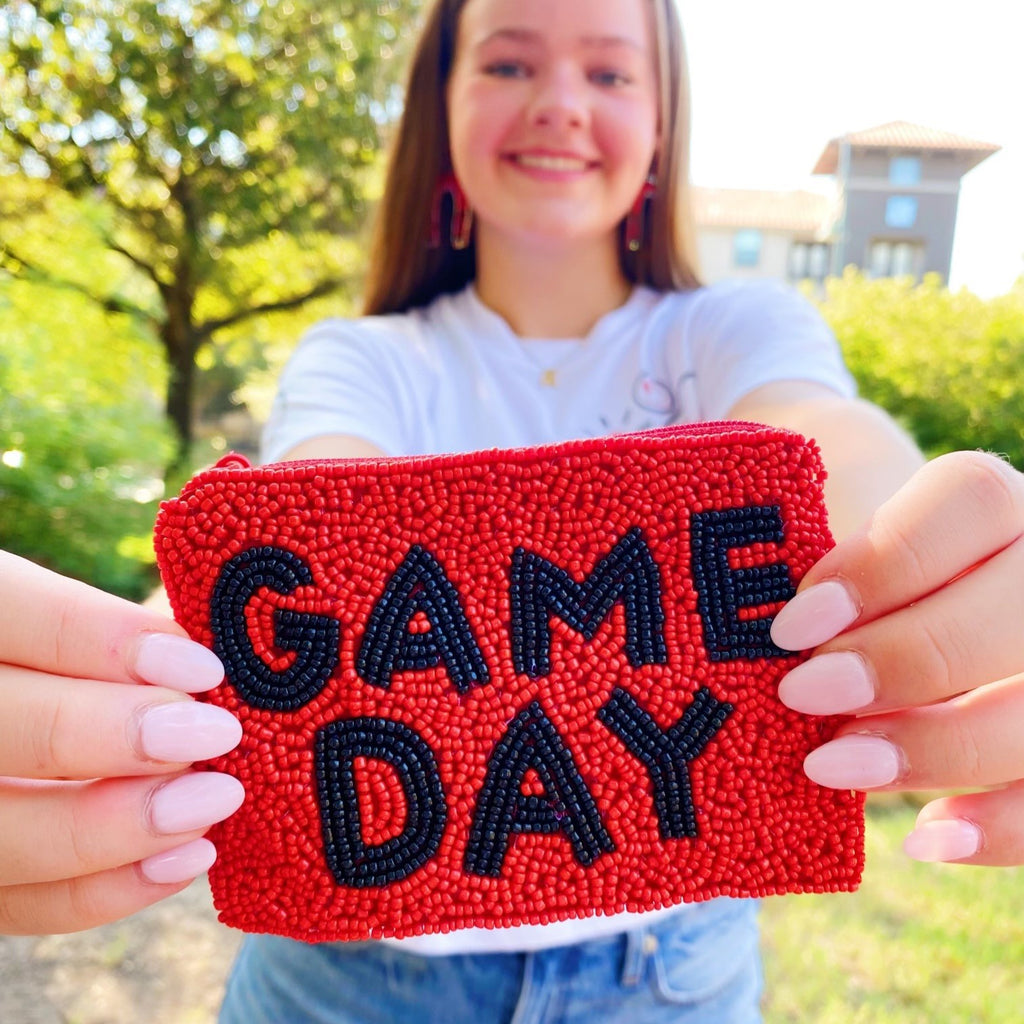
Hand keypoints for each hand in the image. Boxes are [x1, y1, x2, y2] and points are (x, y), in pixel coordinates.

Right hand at [0, 552, 242, 933]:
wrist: (50, 713)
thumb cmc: (96, 654)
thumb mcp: (101, 620)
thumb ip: (134, 633)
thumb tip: (217, 649)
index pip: (11, 613)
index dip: (100, 638)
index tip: (200, 666)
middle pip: (3, 726)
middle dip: (110, 734)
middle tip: (214, 735)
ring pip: (0, 829)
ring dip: (112, 826)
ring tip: (212, 802)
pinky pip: (17, 902)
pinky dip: (101, 891)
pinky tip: (186, 857)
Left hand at [770, 450, 1023, 865]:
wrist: (907, 605)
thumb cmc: (851, 577)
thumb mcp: (832, 542)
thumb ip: (810, 558)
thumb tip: (765, 610)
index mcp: (995, 507)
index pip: (973, 503)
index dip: (885, 565)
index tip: (792, 624)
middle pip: (1017, 610)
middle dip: (903, 661)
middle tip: (801, 694)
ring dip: (939, 747)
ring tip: (832, 765)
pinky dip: (1002, 825)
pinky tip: (926, 838)